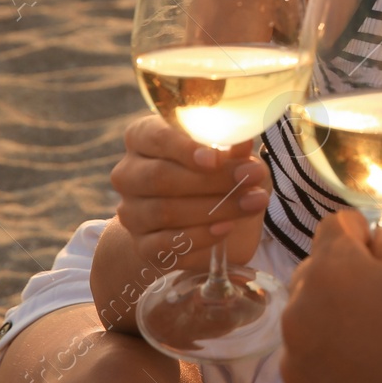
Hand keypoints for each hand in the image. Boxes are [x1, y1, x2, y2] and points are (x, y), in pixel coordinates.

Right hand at [110, 115, 270, 272]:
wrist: (194, 221)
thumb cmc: (211, 174)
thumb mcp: (225, 156)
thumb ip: (231, 149)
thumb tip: (245, 141)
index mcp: (143, 138)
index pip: (155, 137)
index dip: (183, 148)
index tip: (215, 159)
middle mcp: (128, 173)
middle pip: (159, 177)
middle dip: (210, 180)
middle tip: (252, 177)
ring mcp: (131, 211)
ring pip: (164, 211)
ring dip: (214, 208)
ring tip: (253, 202)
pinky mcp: (141, 245)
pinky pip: (164, 244)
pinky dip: (198, 237)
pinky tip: (225, 228)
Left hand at [281, 212, 381, 382]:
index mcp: (335, 271)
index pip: (333, 227)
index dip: (361, 232)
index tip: (381, 247)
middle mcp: (302, 311)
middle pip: (314, 273)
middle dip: (343, 276)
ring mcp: (295, 359)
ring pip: (308, 320)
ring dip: (333, 319)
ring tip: (377, 341)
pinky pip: (309, 363)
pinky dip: (330, 362)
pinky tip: (367, 373)